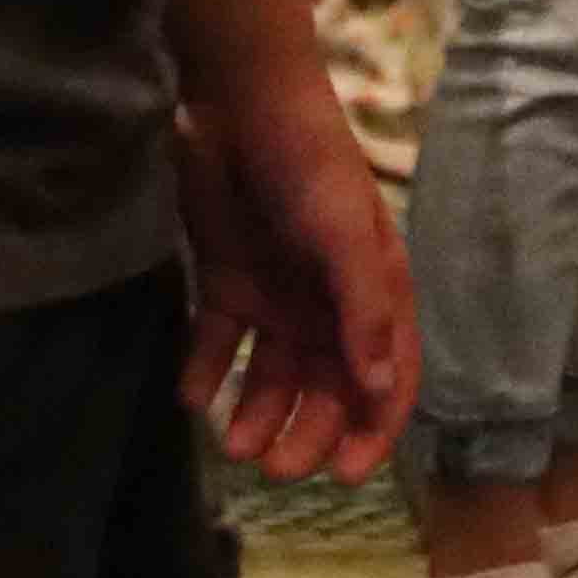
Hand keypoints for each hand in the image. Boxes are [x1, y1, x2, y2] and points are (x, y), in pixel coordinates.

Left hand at [172, 80, 416, 481]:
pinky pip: (218, 344)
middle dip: (305, 435)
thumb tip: (378, 391)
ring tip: (231, 446)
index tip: (343, 474)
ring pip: (271, 379)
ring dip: (257, 417)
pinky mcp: (227, 284)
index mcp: (374, 294)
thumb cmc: (308, 163)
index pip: (386, 379)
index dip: (371, 431)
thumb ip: (362, 311)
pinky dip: (205, 374)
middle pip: (325, 392)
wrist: (238, 103)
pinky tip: (191, 396)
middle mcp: (329, 307)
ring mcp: (278, 298)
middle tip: (272, 468)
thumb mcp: (345, 234)